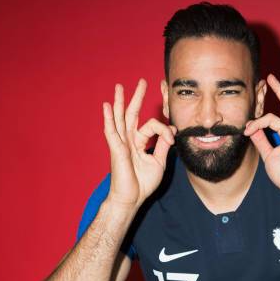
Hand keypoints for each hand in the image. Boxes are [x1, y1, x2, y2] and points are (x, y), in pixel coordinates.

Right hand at [103, 79, 175, 208]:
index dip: (164, 128)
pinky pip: (112, 131)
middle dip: (137, 97)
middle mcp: (129, 140)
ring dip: (120, 102)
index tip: (172, 135)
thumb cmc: (142, 183)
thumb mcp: (159, 161)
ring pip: (120, 118)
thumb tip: (171, 130)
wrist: (132, 198)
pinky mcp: (117, 149)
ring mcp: (121, 143)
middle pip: (132, 114)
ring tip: (119, 87)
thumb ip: (164, 145)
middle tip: (142, 82)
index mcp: (139, 142)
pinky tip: (106, 106)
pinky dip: (109, 118)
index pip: (152, 126)